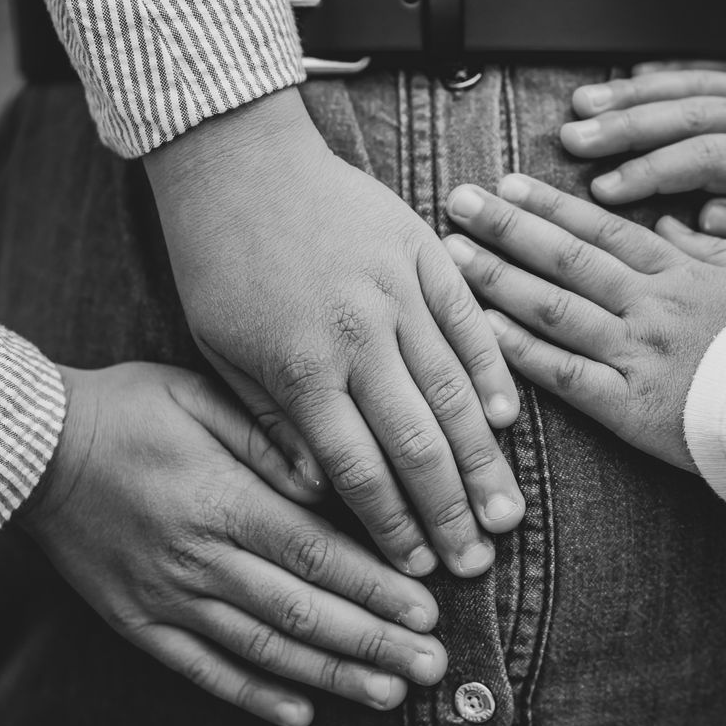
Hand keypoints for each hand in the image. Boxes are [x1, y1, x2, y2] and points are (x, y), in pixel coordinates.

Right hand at [21, 363, 449, 725]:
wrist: (27, 449)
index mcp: (222, 500)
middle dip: (374, 641)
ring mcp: (166, 597)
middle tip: (433, 665)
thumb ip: (271, 437)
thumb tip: (331, 480)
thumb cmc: (126, 409)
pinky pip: (201, 669)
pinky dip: (252, 694)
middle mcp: (198, 559)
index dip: (376, 586)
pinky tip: (301, 714)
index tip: (429, 609)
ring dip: (330, 675)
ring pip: (262, 648)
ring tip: (389, 694)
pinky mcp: (136, 621)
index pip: (317, 554)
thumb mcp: (202, 395)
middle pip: (302, 611)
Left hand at [145, 88, 524, 579]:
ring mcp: (397, 291)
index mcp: (299, 367)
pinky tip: (507, 422)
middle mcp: (357, 335)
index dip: (391, 524)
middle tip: (476, 562)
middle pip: (417, 442)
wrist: (238, 159)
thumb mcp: (219, 353)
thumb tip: (319, 491)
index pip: (357, 468)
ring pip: (454, 391)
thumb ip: (272, 425)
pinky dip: (493, 374)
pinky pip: (469, 324)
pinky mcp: (422, 253)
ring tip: (507, 513)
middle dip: (450, 512)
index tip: (415, 567)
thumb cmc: (218, 261)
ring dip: (484, 460)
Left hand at [442, 174, 725, 470]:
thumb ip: (711, 244)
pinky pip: (564, 373)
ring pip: (554, 307)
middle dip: (507, 227)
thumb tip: (671, 220)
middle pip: (566, 257)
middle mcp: (651, 304)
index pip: (603, 227)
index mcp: (680, 272)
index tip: (508, 184)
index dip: (550, 205)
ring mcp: (637, 353)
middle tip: (458, 201)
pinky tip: (480, 329)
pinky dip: (519, 350)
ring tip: (453, 255)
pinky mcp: (631, 405)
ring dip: (497, 278)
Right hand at [563, 60, 725, 277]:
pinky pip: (714, 63)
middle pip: (691, 110)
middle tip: (573, 137)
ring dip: (635, 92)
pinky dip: (669, 67)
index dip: (654, 172)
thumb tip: (712, 217)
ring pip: (694, 81)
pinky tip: (629, 77)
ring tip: (584, 105)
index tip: (607, 189)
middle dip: (627, 124)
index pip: (711, 158)